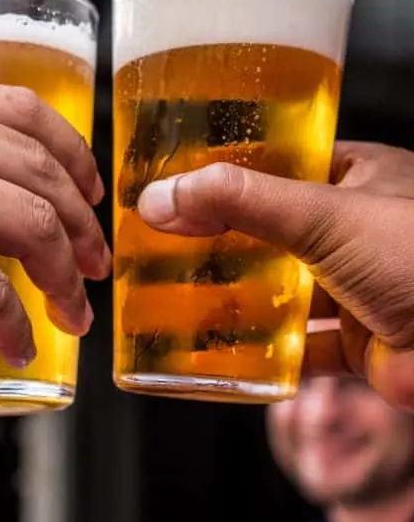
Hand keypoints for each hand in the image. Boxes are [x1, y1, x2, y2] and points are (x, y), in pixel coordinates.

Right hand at [0, 79, 110, 369]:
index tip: (92, 193)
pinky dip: (15, 327)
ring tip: (73, 314)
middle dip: (83, 228)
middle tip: (96, 266)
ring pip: (32, 229)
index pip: (22, 110)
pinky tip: (19, 347)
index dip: (74, 154)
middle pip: (40, 174)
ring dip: (66, 280)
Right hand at [138, 142, 413, 409]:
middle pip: (274, 234)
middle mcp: (357, 232)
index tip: (178, 186)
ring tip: (181, 299)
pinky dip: (265, 354)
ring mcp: (357, 289)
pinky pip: (300, 347)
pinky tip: (226, 354)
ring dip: (240, 301)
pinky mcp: (359, 344)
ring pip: (284, 293)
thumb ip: (241, 203)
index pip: (280, 167)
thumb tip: (162, 198)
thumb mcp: (324, 214)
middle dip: (225, 245)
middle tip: (168, 246)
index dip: (230, 176)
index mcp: (358, 179)